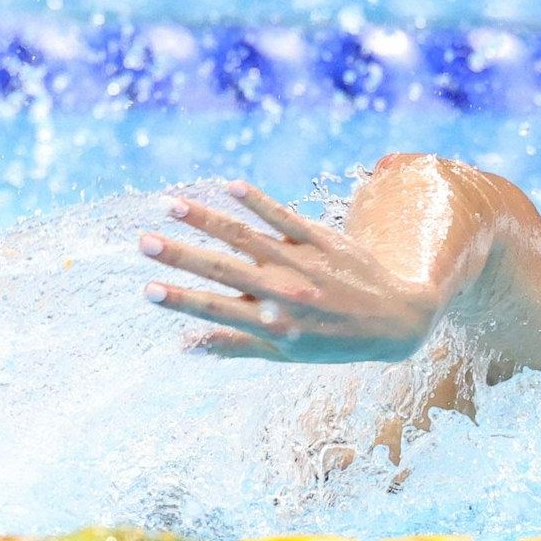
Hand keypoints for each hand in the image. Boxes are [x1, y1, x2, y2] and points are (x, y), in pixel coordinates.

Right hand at [140, 181, 441, 362]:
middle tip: (143, 240)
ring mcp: (304, 263)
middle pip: (224, 270)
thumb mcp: (286, 355)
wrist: (396, 319)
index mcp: (273, 326)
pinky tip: (231, 185)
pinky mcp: (323, 239)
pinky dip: (258, 201)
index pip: (217, 310)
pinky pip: (286, 216)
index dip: (181, 300)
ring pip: (248, 237)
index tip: (147, 288)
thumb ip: (236, 346)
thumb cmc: (334, 341)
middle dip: (181, 255)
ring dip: (208, 219)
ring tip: (172, 205)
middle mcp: (285, 294)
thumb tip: (185, 346)